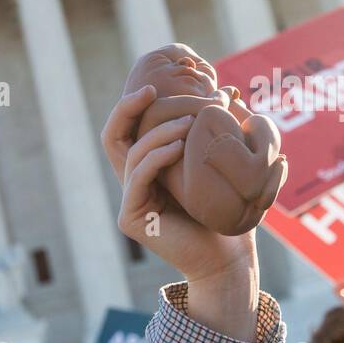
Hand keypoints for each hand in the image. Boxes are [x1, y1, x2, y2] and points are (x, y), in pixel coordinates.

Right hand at [101, 84, 258, 339]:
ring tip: (188, 122)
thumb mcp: (219, 163)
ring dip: (158, 131)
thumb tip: (229, 90)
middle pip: (114, 136)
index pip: (127, 129)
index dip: (133, 105)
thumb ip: (215, 132)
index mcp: (149, 168)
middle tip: (153, 92)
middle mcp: (133, 181)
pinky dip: (155, 157)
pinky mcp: (132, 218)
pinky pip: (137, 178)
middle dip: (129, 108)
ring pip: (131, 153)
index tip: (154, 86)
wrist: (228, 255)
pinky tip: (178, 147)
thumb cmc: (229, 209)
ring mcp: (130, 200)